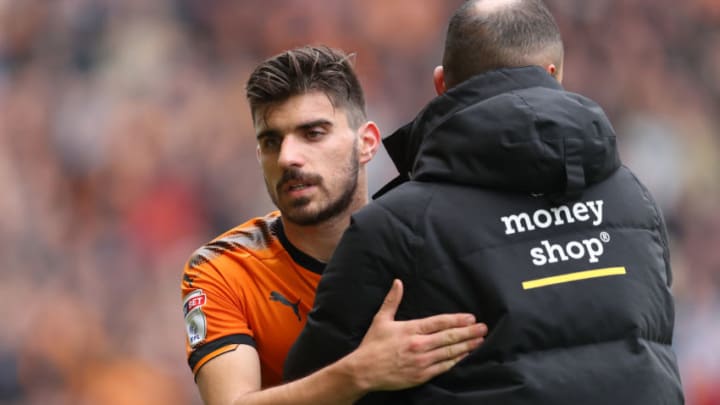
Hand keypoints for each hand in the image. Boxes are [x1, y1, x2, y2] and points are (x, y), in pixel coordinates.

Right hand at [347, 279, 486, 392]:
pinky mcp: (421, 375)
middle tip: (483, 328)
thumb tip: (398, 282)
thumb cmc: (372, 345)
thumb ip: (392, 300)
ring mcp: (421, 361)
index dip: (457, 320)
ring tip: (480, 341)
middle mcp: (419, 345)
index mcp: (410, 329)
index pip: (439, 323)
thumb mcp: (381, 319)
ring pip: (449, 352)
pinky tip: (465, 356)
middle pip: (449, 337)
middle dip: (468, 332)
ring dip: (466, 346)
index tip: (471, 318)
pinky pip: (444, 367)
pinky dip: (456, 361)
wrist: (364, 371)